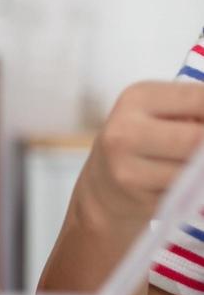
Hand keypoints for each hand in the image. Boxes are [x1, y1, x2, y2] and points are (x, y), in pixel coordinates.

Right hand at [75, 81, 203, 224]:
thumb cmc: (143, 145)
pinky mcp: (137, 197)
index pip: (200, 98)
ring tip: (197, 168)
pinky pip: (188, 192)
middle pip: (198, 138)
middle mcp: (126, 129)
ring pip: (195, 170)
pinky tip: (191, 185)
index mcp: (138, 97)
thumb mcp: (160, 116)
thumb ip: (195, 114)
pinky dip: (199, 188)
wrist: (102, 192)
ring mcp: (128, 165)